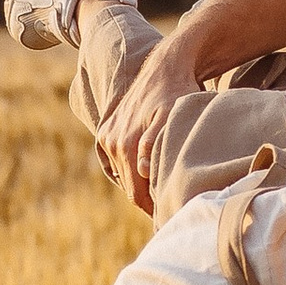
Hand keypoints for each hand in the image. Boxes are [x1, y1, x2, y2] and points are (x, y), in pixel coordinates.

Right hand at [97, 30, 204, 210]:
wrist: (165, 67)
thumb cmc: (177, 94)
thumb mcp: (174, 117)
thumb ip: (155, 143)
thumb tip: (141, 168)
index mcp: (126, 146)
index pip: (137, 195)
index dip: (154, 210)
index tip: (171, 217)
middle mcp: (112, 143)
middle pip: (130, 189)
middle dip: (149, 200)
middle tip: (171, 209)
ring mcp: (108, 136)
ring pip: (124, 175)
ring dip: (140, 184)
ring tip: (163, 189)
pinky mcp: (108, 129)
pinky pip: (118, 159)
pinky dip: (132, 168)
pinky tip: (149, 169)